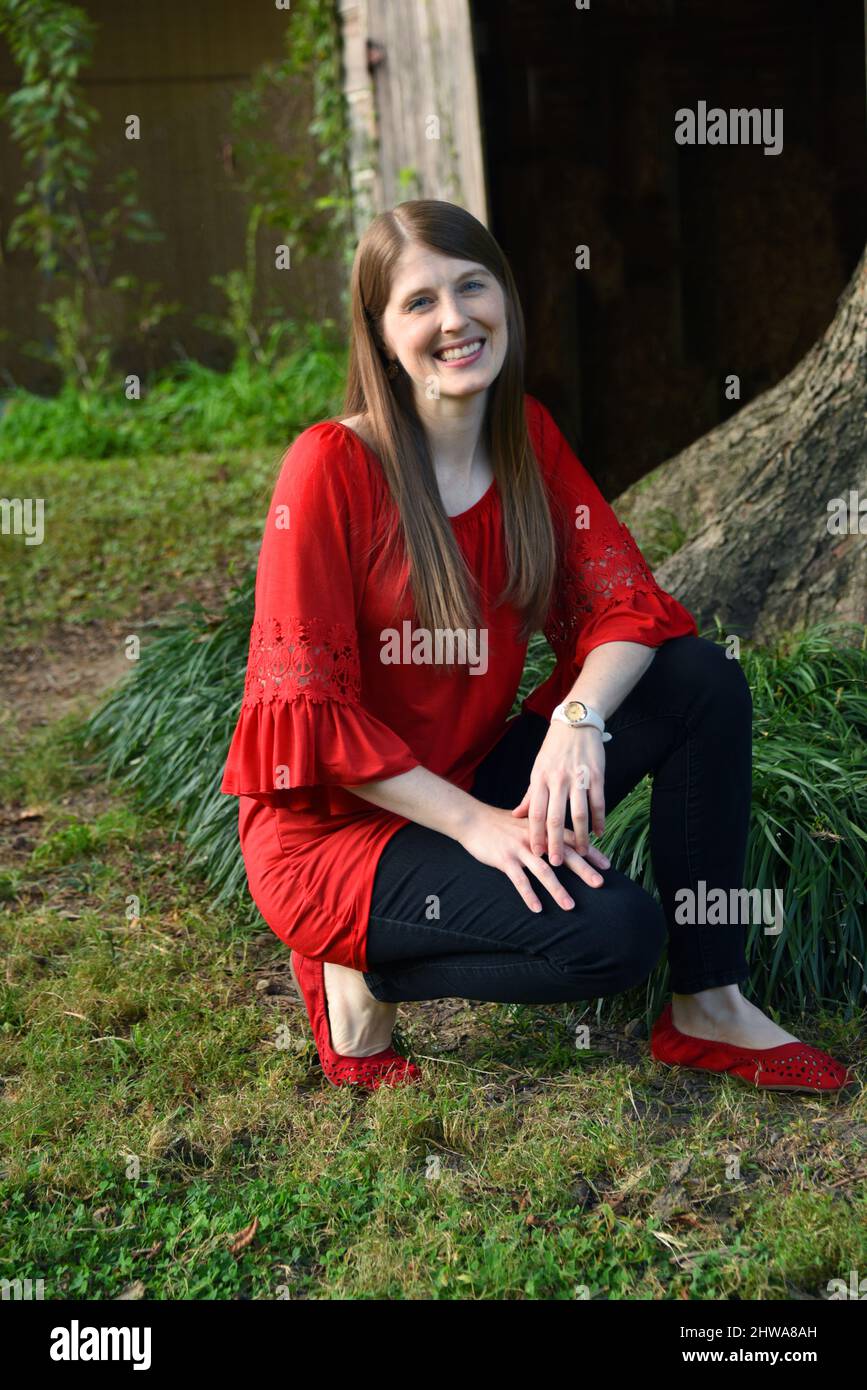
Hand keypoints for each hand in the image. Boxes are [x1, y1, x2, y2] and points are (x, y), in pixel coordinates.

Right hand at [458, 803, 608, 913]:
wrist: (473, 819)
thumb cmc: (502, 824)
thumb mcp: (527, 823)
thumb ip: (545, 833)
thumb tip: (564, 843)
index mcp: (543, 830)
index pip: (573, 841)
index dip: (590, 853)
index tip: (607, 865)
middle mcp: (535, 839)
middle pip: (564, 855)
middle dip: (583, 870)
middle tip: (600, 884)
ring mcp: (520, 849)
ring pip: (543, 871)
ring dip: (558, 890)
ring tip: (570, 906)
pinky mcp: (504, 859)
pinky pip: (519, 880)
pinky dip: (528, 895)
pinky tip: (537, 909)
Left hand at [511, 721, 606, 866]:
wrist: (575, 723)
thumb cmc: (554, 749)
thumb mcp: (537, 770)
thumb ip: (530, 794)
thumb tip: (517, 814)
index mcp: (540, 779)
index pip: (535, 813)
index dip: (535, 835)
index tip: (536, 854)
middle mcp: (557, 780)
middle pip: (555, 818)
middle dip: (555, 843)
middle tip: (556, 863)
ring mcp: (577, 778)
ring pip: (578, 814)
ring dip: (580, 836)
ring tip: (581, 852)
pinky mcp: (596, 775)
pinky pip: (598, 802)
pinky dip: (599, 820)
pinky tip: (599, 834)